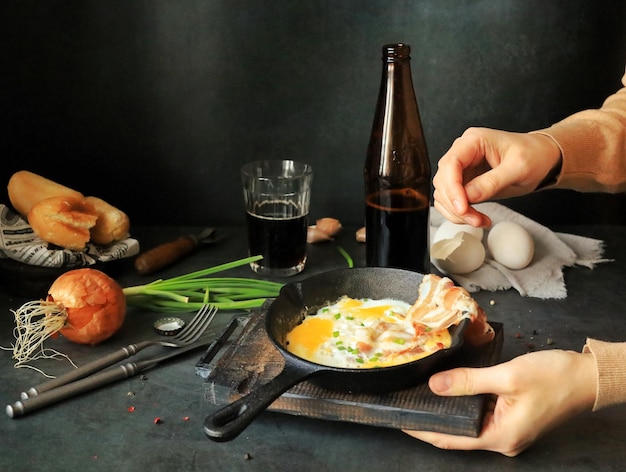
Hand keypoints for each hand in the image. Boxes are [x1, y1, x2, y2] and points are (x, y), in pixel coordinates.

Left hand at [403, 350, 596, 455]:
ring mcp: (508, 430)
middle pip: (458, 433)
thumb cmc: (552, 378)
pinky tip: (450, 387)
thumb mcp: (507, 377)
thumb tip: (434, 385)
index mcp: (500, 438)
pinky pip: (481, 413)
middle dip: (432, 418)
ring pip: (469, 422)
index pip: (451, 440)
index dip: (423, 430)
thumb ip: (468, 381)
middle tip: (406, 399)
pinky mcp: (512, 418)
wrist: (587, 376)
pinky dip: (465, 402)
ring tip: (421, 392)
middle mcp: (503, 440)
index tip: (400, 419)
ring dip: (448, 409)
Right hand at [433, 128, 561, 226]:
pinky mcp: (464, 183)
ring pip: (444, 194)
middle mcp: (463, 153)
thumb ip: (493, 181)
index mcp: (473, 141)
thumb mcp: (519, 168)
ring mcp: (462, 169)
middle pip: (443, 181)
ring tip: (479, 220)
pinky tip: (477, 217)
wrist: (543, 160)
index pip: (451, 164)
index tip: (462, 207)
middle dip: (456, 204)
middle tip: (474, 218)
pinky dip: (460, 214)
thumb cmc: (534, 155)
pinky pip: (451, 201)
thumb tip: (470, 196)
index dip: (452, 188)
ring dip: (457, 212)